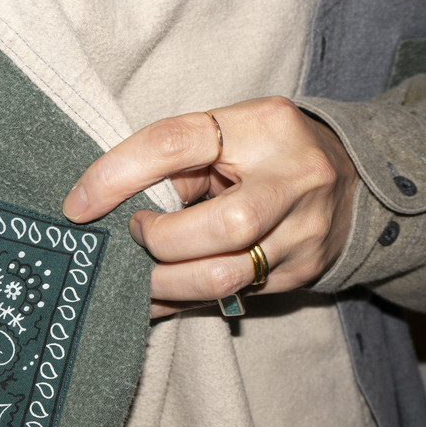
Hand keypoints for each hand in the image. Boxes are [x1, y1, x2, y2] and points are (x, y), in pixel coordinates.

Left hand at [62, 97, 358, 317]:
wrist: (348, 181)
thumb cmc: (263, 152)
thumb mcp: (225, 136)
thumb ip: (173, 163)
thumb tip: (103, 204)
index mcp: (263, 125)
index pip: (175, 142)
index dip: (117, 174)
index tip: (77, 204)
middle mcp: (294, 177)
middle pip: (217, 227)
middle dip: (158, 243)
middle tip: (135, 236)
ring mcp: (305, 230)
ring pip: (225, 275)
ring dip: (167, 282)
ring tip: (143, 275)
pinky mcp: (303, 270)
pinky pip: (231, 297)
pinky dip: (183, 301)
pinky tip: (161, 297)